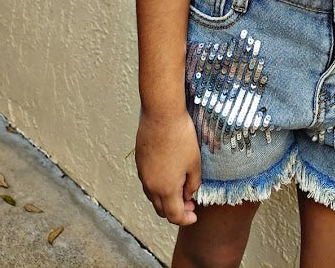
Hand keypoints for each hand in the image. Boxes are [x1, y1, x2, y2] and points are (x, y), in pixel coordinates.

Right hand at [135, 108, 200, 225]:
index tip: (194, 216)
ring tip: (180, 189)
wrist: (161, 115)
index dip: (186, 219)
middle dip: (175, 211)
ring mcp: (143, 174)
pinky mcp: (140, 162)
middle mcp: (150, 186)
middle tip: (189, 204)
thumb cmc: (181, 137)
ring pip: (153, 197)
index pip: (174, 216)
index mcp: (166, 189)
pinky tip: (169, 175)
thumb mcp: (194, 163)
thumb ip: (192, 185)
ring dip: (166, 199)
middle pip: (161, 209)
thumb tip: (187, 195)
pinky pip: (148, 182)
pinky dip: (158, 187)